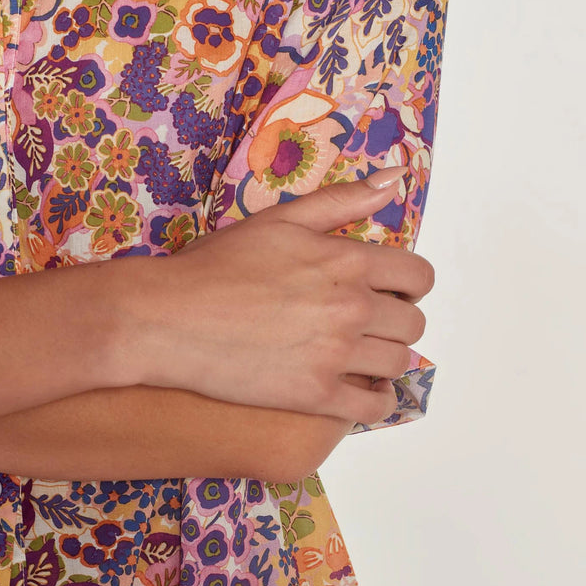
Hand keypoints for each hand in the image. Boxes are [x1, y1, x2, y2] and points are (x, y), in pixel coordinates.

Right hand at [110, 167, 433, 427]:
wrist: (168, 319)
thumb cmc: (216, 266)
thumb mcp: (279, 220)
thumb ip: (341, 201)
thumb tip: (394, 179)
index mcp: (346, 261)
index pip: (417, 276)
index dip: (411, 285)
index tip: (396, 292)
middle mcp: (350, 307)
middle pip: (412, 323)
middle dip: (399, 322)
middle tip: (374, 326)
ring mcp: (335, 354)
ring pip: (397, 363)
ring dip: (388, 359)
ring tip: (366, 357)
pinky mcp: (315, 394)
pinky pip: (373, 406)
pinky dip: (377, 400)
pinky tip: (362, 391)